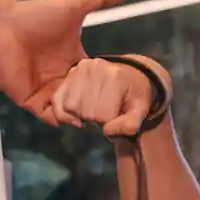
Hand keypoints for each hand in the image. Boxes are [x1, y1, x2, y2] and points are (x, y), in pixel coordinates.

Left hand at [0, 0, 135, 118]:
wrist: (1, 25)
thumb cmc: (35, 14)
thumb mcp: (74, 5)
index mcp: (74, 59)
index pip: (95, 79)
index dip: (108, 86)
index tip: (124, 92)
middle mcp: (61, 76)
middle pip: (84, 98)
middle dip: (97, 106)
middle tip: (113, 113)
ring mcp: (45, 89)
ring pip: (69, 110)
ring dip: (81, 114)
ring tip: (94, 116)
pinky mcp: (29, 99)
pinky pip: (49, 116)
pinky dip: (61, 119)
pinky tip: (74, 116)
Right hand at [49, 54, 163, 137]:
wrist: (129, 74)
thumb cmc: (134, 94)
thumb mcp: (141, 110)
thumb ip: (130, 124)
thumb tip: (107, 131)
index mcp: (115, 77)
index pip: (103, 116)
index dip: (109, 123)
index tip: (116, 115)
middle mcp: (95, 69)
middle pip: (86, 112)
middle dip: (95, 119)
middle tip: (105, 112)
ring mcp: (80, 69)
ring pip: (70, 107)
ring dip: (80, 115)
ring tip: (93, 109)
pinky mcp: (70, 73)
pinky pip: (57, 99)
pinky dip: (64, 111)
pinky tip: (76, 113)